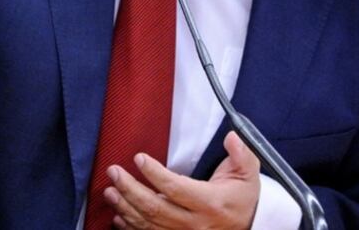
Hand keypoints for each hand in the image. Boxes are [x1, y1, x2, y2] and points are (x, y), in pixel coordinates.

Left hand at [104, 131, 259, 228]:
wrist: (249, 226)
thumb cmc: (243, 197)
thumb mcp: (248, 173)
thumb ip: (241, 154)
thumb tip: (232, 137)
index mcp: (210, 203)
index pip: (177, 188)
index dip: (155, 174)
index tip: (139, 158)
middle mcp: (195, 224)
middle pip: (155, 208)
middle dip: (130, 190)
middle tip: (114, 172)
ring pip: (149, 225)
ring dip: (125, 208)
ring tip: (109, 191)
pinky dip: (131, 228)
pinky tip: (118, 216)